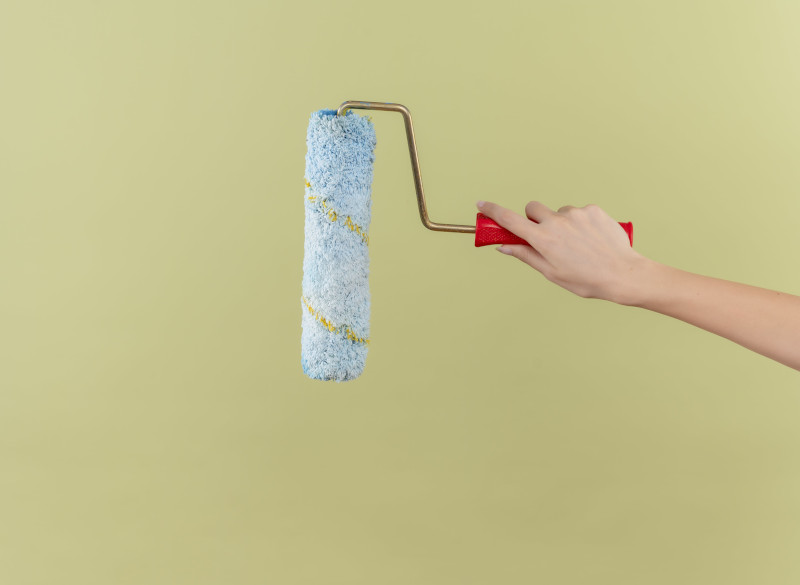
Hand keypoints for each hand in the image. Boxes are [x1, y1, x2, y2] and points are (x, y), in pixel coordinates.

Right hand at [476, 200, 648, 303]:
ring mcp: (576, 213)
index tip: (482, 204)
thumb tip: (504, 246)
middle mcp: (557, 222)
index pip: (510, 220)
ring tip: (577, 244)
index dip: (493, 210)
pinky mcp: (593, 209)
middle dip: (533, 218)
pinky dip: (580, 222)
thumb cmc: (586, 280)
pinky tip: (591, 239)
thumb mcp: (551, 272)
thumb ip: (526, 255)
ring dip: (560, 223)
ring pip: (558, 212)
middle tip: (544, 236)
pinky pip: (578, 212)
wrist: (623, 275)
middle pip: (533, 209)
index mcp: (543, 240)